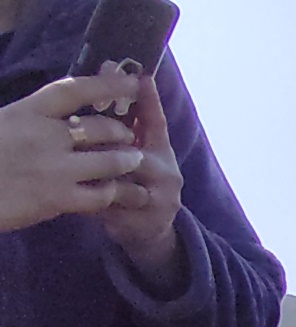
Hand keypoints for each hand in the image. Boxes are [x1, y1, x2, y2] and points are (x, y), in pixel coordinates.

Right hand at [0, 72, 143, 232]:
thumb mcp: (2, 124)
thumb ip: (31, 120)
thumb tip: (60, 119)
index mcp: (26, 112)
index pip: (74, 90)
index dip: (106, 84)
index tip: (130, 81)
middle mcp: (45, 136)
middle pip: (102, 128)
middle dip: (121, 132)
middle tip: (128, 136)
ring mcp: (54, 168)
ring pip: (111, 162)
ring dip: (128, 161)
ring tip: (134, 162)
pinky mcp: (58, 199)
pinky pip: (101, 195)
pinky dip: (115, 193)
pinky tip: (117, 193)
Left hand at [95, 74, 186, 289]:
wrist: (151, 234)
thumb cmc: (137, 189)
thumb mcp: (137, 160)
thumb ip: (128, 135)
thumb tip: (106, 95)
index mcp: (163, 154)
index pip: (156, 122)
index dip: (149, 99)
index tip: (141, 75)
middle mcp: (168, 172)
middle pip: (137, 149)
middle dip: (112, 140)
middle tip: (84, 127)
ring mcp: (162, 197)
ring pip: (126, 176)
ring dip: (103, 171)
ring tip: (80, 164)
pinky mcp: (149, 218)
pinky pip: (117, 203)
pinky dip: (99, 199)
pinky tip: (86, 197)